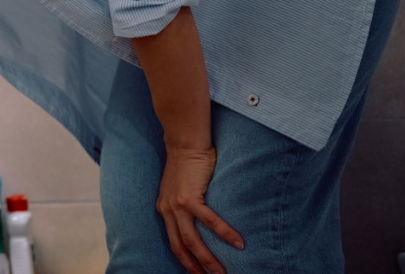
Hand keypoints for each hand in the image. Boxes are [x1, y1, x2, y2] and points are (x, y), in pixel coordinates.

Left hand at [157, 146, 243, 273]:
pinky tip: (238, 244)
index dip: (184, 260)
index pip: (173, 242)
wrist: (185, 143)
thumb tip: (202, 219)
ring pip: (192, 240)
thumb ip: (186, 205)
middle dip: (195, 267)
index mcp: (165, 210)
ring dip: (208, 259)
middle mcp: (167, 210)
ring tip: (222, 272)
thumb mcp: (180, 188)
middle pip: (180, 247)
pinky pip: (209, 220)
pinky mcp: (189, 197)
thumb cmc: (188, 164)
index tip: (196, 273)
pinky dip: (224, 233)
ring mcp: (177, 204)